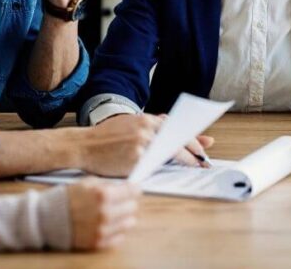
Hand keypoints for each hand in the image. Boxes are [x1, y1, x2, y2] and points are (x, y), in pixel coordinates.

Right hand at [66, 179, 139, 250]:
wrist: (47, 218)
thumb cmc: (67, 198)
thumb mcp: (86, 182)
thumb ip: (108, 184)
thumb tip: (125, 186)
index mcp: (103, 195)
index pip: (132, 191)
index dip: (134, 188)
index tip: (134, 188)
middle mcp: (105, 213)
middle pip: (132, 207)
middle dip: (127, 202)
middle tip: (118, 201)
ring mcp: (103, 230)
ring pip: (129, 223)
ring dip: (123, 217)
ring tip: (111, 213)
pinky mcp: (99, 242)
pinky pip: (119, 237)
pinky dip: (116, 230)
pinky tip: (106, 224)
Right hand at [88, 113, 214, 173]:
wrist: (83, 146)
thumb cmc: (105, 138)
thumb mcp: (129, 125)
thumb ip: (150, 127)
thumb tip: (171, 127)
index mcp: (145, 119)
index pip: (177, 127)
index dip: (193, 137)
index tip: (206, 144)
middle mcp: (146, 129)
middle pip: (179, 139)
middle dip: (195, 150)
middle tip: (205, 159)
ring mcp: (142, 144)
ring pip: (171, 153)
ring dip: (187, 160)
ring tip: (196, 165)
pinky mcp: (136, 158)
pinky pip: (156, 165)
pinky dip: (166, 167)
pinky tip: (174, 171)